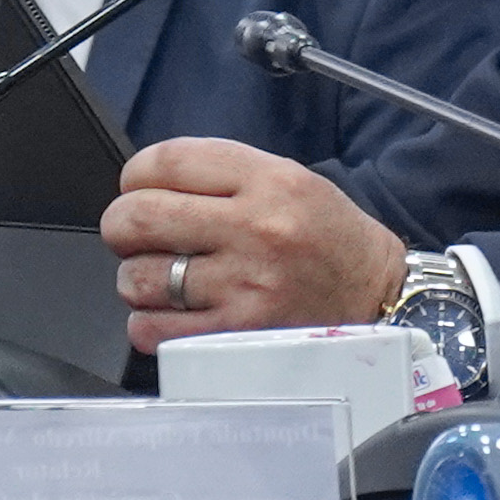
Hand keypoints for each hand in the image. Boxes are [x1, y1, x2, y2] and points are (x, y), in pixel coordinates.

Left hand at [101, 138, 408, 354]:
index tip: (137, 188)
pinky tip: (173, 313)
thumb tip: (144, 185)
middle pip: (139, 217)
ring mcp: (245, 288)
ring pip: (138, 278)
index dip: (135, 176)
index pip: (165, 162)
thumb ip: (220, 175)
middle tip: (133, 233)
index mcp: (269, 181)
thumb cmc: (329, 239)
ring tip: (161, 277)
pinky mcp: (236, 338)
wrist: (377, 297)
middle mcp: (257, 231)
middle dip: (122, 225)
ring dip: (136, 278)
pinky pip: (153, 331)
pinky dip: (148, 322)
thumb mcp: (289, 179)